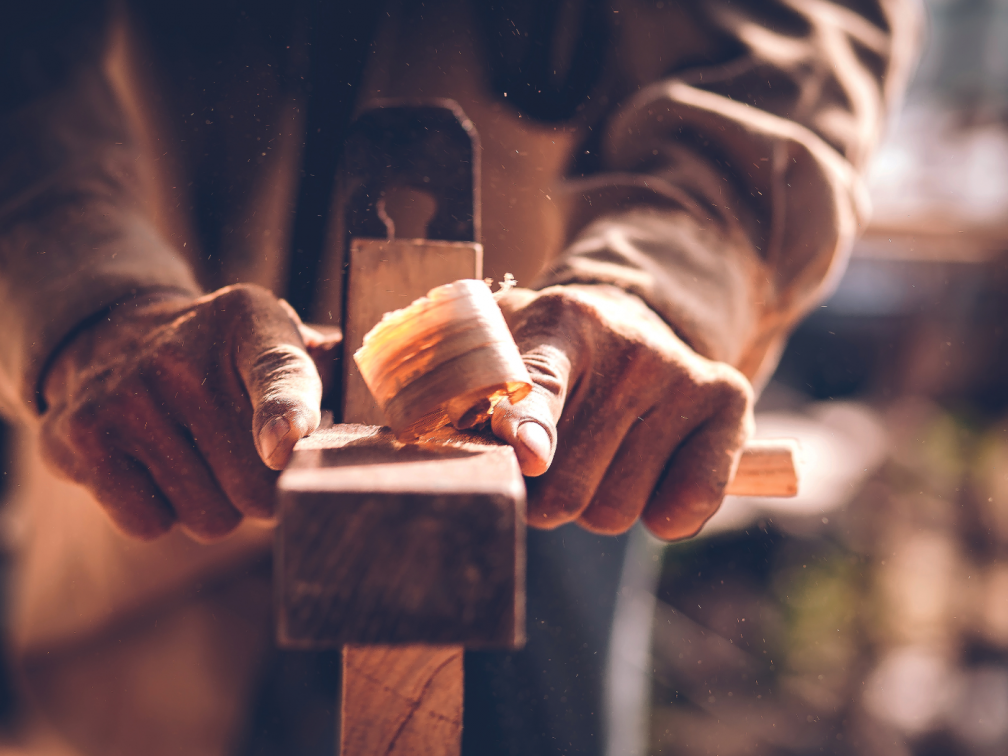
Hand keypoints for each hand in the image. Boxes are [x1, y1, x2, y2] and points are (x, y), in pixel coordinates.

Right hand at [39, 284, 336, 540]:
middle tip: (241, 456)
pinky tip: (153, 467)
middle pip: (256, 486)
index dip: (285, 414)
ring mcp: (126, 394)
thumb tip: (391, 414)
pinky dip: (160, 513)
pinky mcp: (82, 436)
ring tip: (196, 457)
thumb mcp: (273, 337)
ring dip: (212, 506)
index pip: (277, 374)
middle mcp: (182, 354)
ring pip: (208, 517)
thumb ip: (324, 372)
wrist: (114, 334)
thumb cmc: (222, 356)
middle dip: (261, 492)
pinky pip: (150, 524)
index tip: (284, 446)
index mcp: (251, 321)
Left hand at [491, 285, 753, 539]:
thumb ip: (466, 391)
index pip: (542, 384)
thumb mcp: (499, 346)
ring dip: (596, 504)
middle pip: (567, 485)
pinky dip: (662, 514)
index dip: (529, 425)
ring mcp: (682, 375)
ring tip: (601, 454)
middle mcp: (630, 346)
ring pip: (615, 511)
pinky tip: (651, 474)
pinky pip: (684, 508)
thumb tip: (458, 441)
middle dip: (545, 497)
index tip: (531, 456)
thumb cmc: (545, 354)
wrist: (629, 324)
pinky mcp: (730, 404)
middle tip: (551, 459)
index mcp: (561, 323)